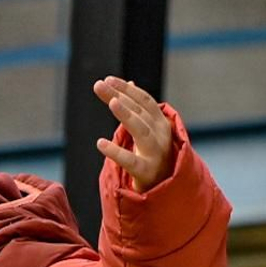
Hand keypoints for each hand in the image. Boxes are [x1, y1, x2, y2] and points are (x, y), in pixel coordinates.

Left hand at [93, 77, 171, 191]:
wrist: (166, 186)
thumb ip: (138, 108)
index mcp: (161, 123)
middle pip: (139, 111)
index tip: (107, 80)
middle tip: (99, 85)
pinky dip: (116, 152)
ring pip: (140, 130)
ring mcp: (156, 153)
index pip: (144, 100)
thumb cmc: (154, 155)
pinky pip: (130, 160)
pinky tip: (100, 143)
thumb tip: (129, 83)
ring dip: (127, 115)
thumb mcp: (148, 128)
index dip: (127, 89)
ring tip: (112, 103)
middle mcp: (161, 135)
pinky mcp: (146, 171)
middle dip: (119, 96)